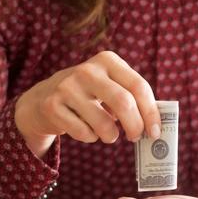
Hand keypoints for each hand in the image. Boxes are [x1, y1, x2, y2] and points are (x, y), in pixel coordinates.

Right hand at [15, 51, 162, 158]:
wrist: (41, 100)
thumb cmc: (87, 96)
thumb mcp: (108, 86)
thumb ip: (131, 98)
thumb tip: (156, 124)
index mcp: (107, 60)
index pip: (138, 85)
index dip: (151, 112)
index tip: (155, 132)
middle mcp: (87, 70)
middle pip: (124, 103)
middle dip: (135, 126)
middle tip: (136, 138)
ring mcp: (67, 87)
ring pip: (104, 123)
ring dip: (111, 136)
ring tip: (108, 134)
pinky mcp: (52, 106)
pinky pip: (84, 133)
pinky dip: (90, 137)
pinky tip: (85, 129)